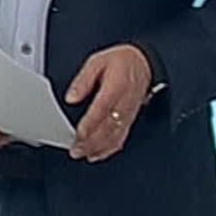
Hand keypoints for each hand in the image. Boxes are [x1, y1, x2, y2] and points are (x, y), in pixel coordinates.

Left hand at [65, 44, 153, 161]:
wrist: (145, 63)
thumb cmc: (122, 61)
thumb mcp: (97, 62)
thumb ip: (83, 80)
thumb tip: (71, 97)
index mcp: (116, 87)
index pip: (102, 110)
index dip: (90, 124)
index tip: (78, 134)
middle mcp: (124, 103)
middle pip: (108, 127)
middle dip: (91, 142)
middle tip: (76, 150)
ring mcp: (129, 114)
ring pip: (115, 136)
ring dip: (99, 148)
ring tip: (83, 154)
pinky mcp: (130, 119)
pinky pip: (121, 137)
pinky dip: (109, 149)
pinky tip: (98, 154)